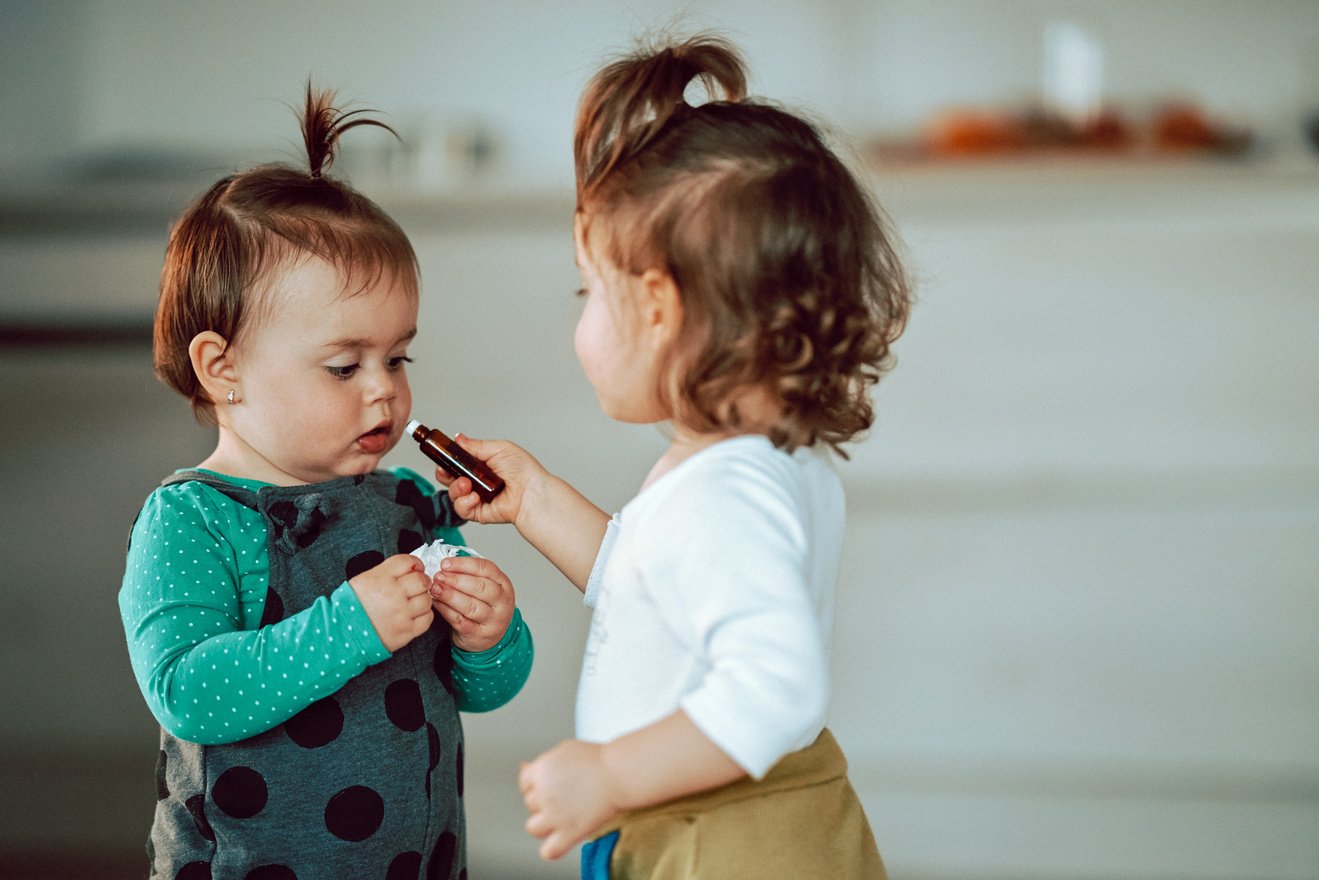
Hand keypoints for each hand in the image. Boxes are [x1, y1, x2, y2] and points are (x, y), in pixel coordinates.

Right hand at [349, 554, 433, 651]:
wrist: (343, 634)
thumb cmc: (352, 607)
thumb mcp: (363, 580)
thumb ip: (386, 572)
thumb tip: (409, 567)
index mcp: (381, 578)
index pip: (408, 562)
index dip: (415, 564)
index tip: (415, 568)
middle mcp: (393, 594)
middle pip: (421, 580)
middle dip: (421, 581)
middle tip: (417, 586)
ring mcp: (401, 614)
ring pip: (427, 600)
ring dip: (422, 599)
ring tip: (413, 602)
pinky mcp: (406, 631)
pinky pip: (427, 619)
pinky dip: (424, 615)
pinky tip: (414, 614)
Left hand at [429, 554, 515, 652]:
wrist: (488, 637)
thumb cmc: (484, 606)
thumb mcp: (485, 587)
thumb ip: (470, 575)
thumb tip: (446, 564)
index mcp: (504, 585)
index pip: (486, 569)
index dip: (463, 564)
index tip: (445, 563)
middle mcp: (502, 603)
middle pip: (480, 587)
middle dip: (456, 580)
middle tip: (439, 576)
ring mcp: (493, 621)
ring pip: (470, 606)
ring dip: (450, 595)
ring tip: (435, 588)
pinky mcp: (480, 635)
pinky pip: (461, 621)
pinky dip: (446, 610)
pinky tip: (436, 603)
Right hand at [434, 436, 546, 528]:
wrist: (531, 491)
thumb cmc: (523, 470)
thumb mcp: (498, 448)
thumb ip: (475, 445)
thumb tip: (459, 439)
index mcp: (481, 466)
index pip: (457, 463)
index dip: (447, 461)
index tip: (441, 458)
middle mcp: (478, 482)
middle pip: (450, 479)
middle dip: (444, 475)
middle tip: (445, 471)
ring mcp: (477, 497)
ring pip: (453, 494)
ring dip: (456, 488)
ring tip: (467, 484)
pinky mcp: (479, 512)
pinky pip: (462, 509)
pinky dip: (464, 502)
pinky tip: (474, 497)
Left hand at [520, 739, 619, 860]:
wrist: (620, 773)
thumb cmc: (598, 760)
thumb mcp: (565, 750)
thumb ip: (544, 762)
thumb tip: (525, 768)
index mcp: (541, 770)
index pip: (525, 783)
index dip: (538, 785)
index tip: (552, 787)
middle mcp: (544, 793)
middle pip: (530, 804)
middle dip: (545, 802)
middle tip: (567, 797)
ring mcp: (555, 814)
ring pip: (533, 827)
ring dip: (545, 824)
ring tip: (563, 817)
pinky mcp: (569, 832)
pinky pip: (549, 851)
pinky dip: (552, 849)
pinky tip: (562, 840)